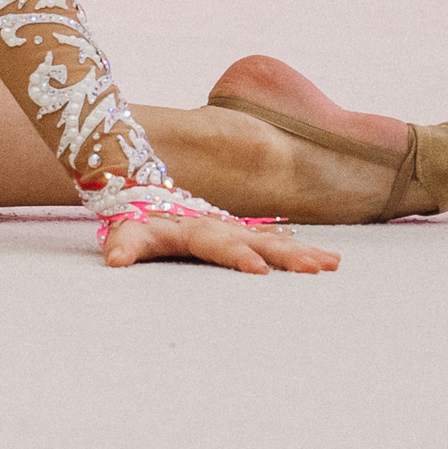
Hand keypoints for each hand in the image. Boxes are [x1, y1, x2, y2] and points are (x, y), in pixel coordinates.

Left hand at [102, 213, 340, 274]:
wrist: (146, 178)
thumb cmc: (136, 214)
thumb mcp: (128, 229)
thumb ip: (125, 243)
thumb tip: (116, 261)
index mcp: (194, 228)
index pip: (219, 244)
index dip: (237, 255)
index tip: (260, 270)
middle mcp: (220, 226)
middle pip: (257, 240)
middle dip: (286, 255)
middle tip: (315, 269)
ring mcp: (234, 228)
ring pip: (272, 240)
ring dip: (301, 252)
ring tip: (331, 264)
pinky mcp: (241, 233)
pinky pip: (274, 240)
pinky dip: (298, 248)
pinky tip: (324, 258)